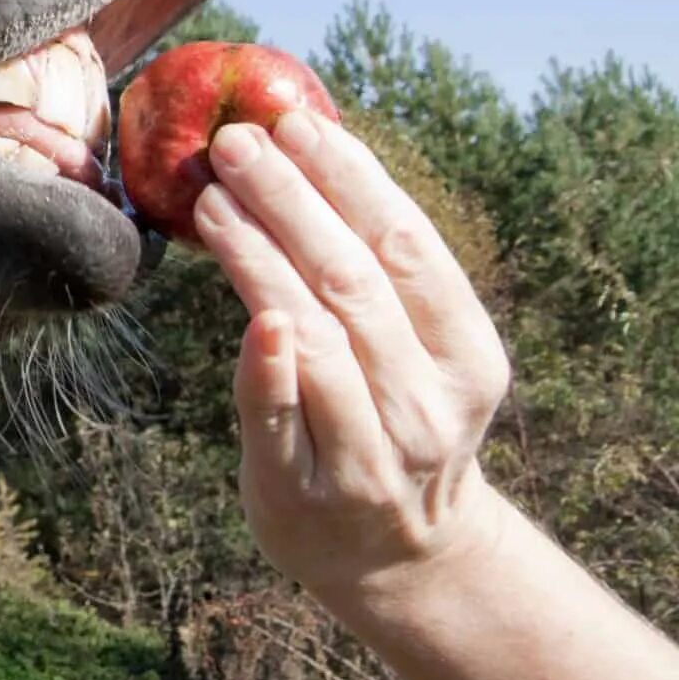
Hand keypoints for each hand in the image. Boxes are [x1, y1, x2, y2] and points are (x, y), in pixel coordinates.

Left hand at [195, 110, 515, 602]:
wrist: (397, 557)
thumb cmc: (389, 421)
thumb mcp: (413, 354)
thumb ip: (372, 279)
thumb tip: (295, 160)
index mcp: (467, 354)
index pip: (408, 245)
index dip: (352, 178)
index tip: (298, 122)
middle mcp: (428, 403)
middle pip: (354, 281)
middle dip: (290, 201)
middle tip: (233, 142)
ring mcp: (371, 452)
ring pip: (316, 337)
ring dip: (261, 259)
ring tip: (212, 199)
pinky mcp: (304, 488)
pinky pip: (280, 414)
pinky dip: (268, 364)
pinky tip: (251, 315)